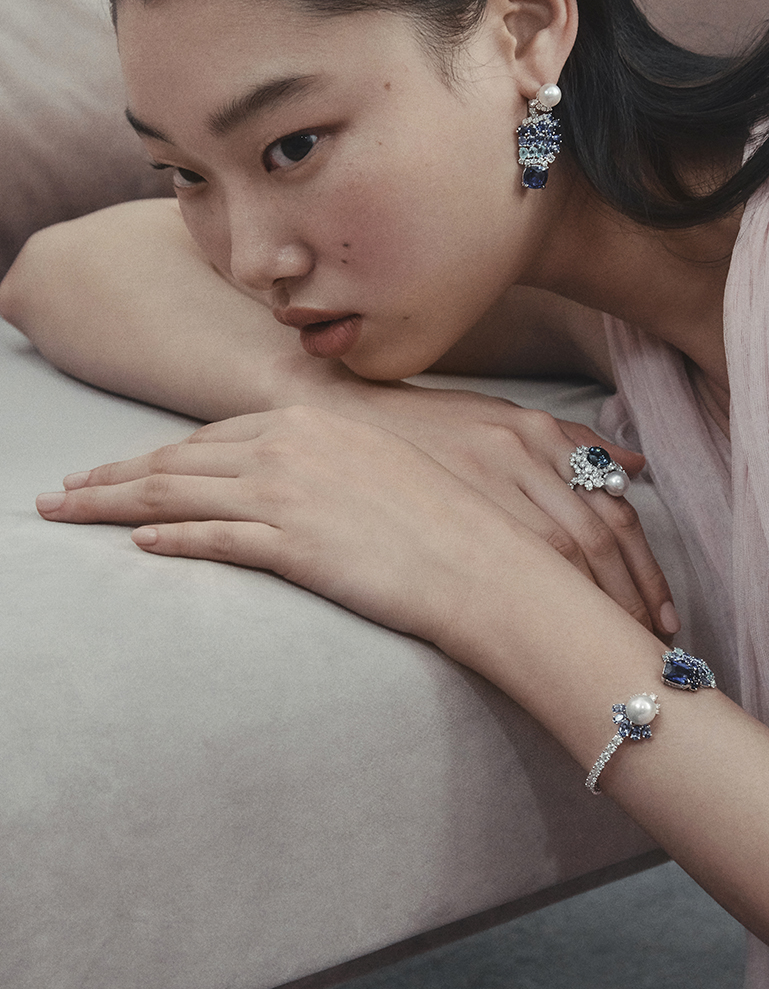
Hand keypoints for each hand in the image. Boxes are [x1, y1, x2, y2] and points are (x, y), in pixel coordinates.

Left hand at [35, 406, 558, 645]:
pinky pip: (214, 539)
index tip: (121, 467)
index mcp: (312, 424)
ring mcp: (288, 495)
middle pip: (177, 461)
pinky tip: (138, 546)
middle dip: (111, 476)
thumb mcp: (385, 470)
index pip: (212, 438)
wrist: (485, 563)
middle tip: (63, 490)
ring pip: (177, 495)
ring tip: (68, 513)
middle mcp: (290, 449)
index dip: (157, 454)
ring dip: (112, 504)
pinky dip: (170, 539)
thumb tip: (294, 479)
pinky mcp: (291, 544)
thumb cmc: (448, 521)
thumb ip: (330, 464)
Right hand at [336, 382, 679, 638]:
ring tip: (609, 654)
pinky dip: (538, 603)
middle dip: (630, 600)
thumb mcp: (498, 416)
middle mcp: (516, 452)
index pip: (612, 511)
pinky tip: (550, 636)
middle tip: (650, 652)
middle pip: (596, 538)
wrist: (336, 422)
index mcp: (535, 432)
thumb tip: (635, 468)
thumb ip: (569, 441)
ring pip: (559, 553)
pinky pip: (504, 560)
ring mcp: (478, 481)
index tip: (663, 619)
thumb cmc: (423, 426)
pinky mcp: (438, 504)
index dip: (646, 570)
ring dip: (594, 608)